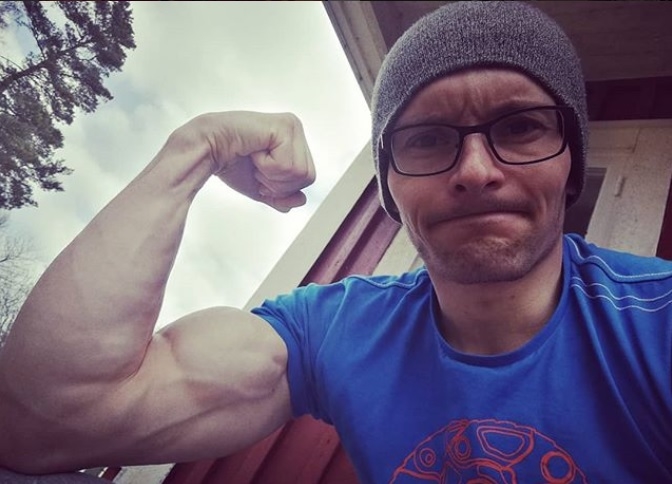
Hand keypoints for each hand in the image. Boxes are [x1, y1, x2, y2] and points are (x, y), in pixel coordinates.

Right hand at [183, 111, 315, 211]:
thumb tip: (302, 200)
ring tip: (255, 158)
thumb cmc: (231, 163)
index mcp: (294, 142)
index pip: (308, 178)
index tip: (259, 173)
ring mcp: (292, 126)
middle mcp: (295, 130)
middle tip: (257, 167)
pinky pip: (287, 164)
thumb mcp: (262, 188)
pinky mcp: (284, 126)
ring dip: (271, 174)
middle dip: (278, 182)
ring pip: (299, 172)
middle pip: (308, 176)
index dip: (282, 186)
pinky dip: (267, 166)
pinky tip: (254, 151)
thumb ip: (283, 197)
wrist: (207, 150)